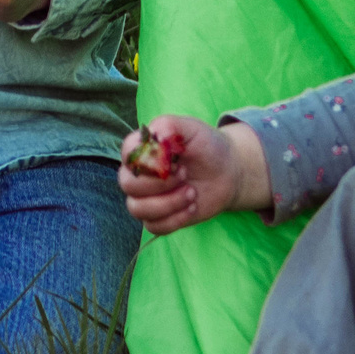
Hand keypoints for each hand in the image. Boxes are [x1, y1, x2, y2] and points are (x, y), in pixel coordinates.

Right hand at [116, 116, 271, 234]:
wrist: (227, 172)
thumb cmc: (206, 146)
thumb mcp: (191, 129)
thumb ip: (169, 127)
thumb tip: (153, 138)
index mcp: (142, 149)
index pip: (127, 153)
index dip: (149, 160)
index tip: (176, 158)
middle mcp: (138, 174)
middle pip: (128, 185)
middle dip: (160, 183)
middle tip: (186, 174)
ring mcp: (146, 198)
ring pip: (137, 209)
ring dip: (168, 203)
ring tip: (192, 193)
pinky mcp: (158, 217)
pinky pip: (154, 226)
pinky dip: (175, 219)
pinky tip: (192, 207)